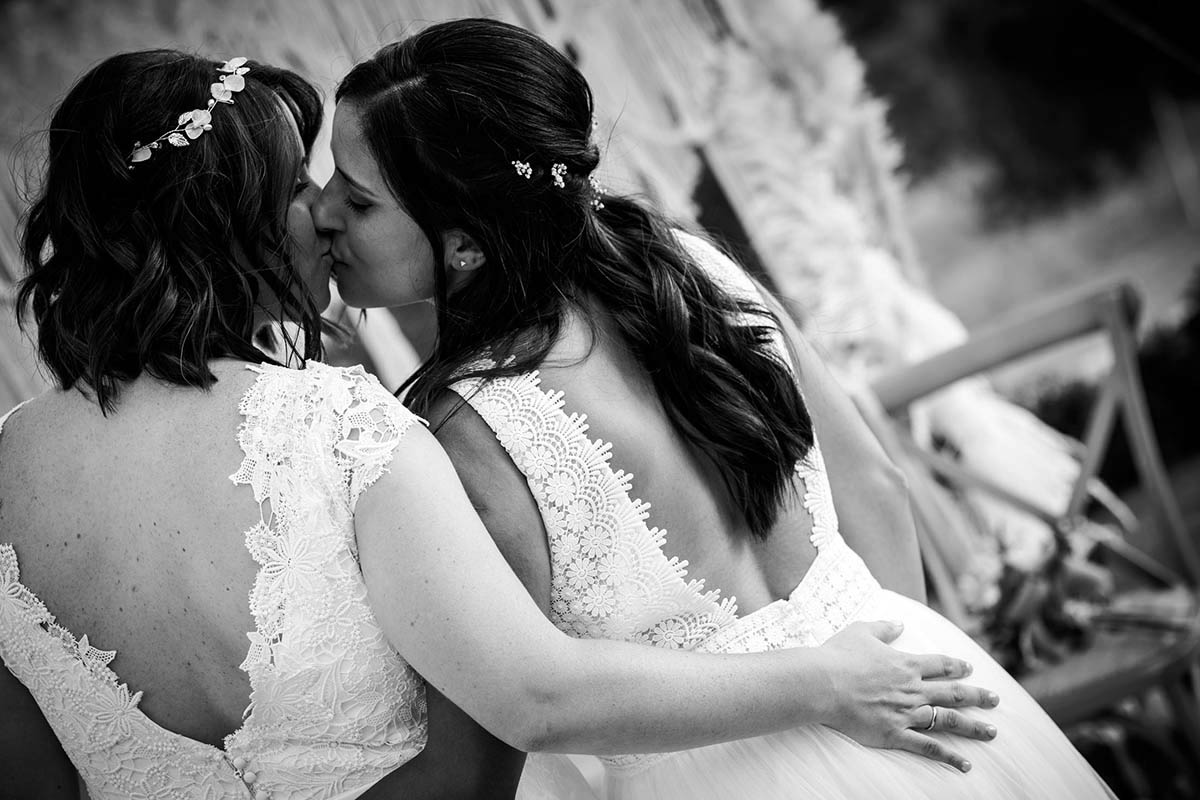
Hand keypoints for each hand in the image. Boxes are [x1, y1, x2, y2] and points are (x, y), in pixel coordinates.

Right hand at [815, 620, 999, 771]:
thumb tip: (899, 622)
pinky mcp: (895, 734)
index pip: (941, 665)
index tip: (970, 669)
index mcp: (906, 664)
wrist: (823, 683)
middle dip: (977, 696)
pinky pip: (928, 747)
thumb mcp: (861, 631)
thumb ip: (883, 627)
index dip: (958, 667)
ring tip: (992, 732)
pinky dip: (948, 756)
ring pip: (948, 721)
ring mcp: (906, 713)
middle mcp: (913, 689)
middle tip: (995, 699)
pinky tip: (965, 763)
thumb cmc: (838, 656)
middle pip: (953, 693)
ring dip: (973, 727)